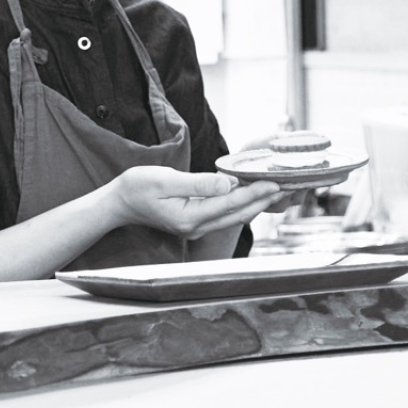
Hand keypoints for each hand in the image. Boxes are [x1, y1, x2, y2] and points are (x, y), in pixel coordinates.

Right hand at [105, 166, 289, 239]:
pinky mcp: (196, 221)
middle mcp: (197, 227)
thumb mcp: (166, 180)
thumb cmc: (137, 188)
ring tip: (277, 189)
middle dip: (263, 200)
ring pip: (234, 216)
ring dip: (256, 202)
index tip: (274, 183)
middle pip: (238, 214)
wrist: (119, 203)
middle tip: (287, 186)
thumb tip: (226, 184)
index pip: (230, 204)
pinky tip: (253, 194)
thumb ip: (197, 183)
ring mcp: (197, 227)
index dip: (254, 193)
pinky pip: (226, 213)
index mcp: (189, 217)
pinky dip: (242, 203)